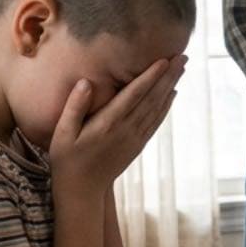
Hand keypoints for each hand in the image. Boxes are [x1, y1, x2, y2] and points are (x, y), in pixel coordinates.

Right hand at [49, 55, 186, 193]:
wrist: (83, 190)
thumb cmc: (67, 159)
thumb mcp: (63, 133)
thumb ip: (74, 107)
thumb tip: (85, 82)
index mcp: (108, 124)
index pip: (134, 95)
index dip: (150, 77)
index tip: (164, 60)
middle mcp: (126, 130)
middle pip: (152, 99)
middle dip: (168, 76)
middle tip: (183, 56)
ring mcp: (134, 139)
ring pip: (157, 109)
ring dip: (170, 87)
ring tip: (182, 68)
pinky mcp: (137, 145)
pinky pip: (155, 122)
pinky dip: (165, 106)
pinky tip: (172, 93)